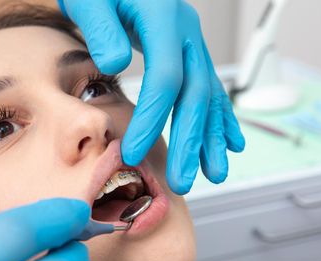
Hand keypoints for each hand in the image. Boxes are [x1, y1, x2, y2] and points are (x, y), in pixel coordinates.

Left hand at [58, 0, 244, 193]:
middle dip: (191, 141)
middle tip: (183, 182)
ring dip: (213, 137)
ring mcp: (194, 43)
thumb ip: (101, 29)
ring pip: (209, 95)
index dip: (152, 118)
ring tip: (216, 174)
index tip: (132, 153)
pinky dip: (221, 118)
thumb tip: (115, 64)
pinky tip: (230, 144)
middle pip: (195, 93)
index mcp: (164, 17)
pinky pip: (211, 89)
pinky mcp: (191, 55)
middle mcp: (188, 31)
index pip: (165, 77)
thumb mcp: (90, 0)